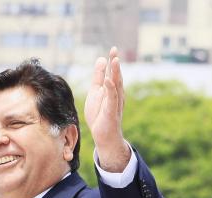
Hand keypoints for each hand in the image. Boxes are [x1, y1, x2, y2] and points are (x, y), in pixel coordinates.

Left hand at [83, 47, 129, 171]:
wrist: (103, 135)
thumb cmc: (100, 114)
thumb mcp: (95, 92)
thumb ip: (98, 77)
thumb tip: (101, 59)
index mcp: (112, 89)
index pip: (112, 73)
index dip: (112, 61)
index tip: (113, 48)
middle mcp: (116, 94)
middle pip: (116, 76)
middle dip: (115, 64)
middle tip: (115, 50)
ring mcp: (115, 103)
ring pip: (116, 86)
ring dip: (115, 73)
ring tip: (114, 61)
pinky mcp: (112, 111)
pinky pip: (112, 99)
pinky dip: (111, 89)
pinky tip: (108, 81)